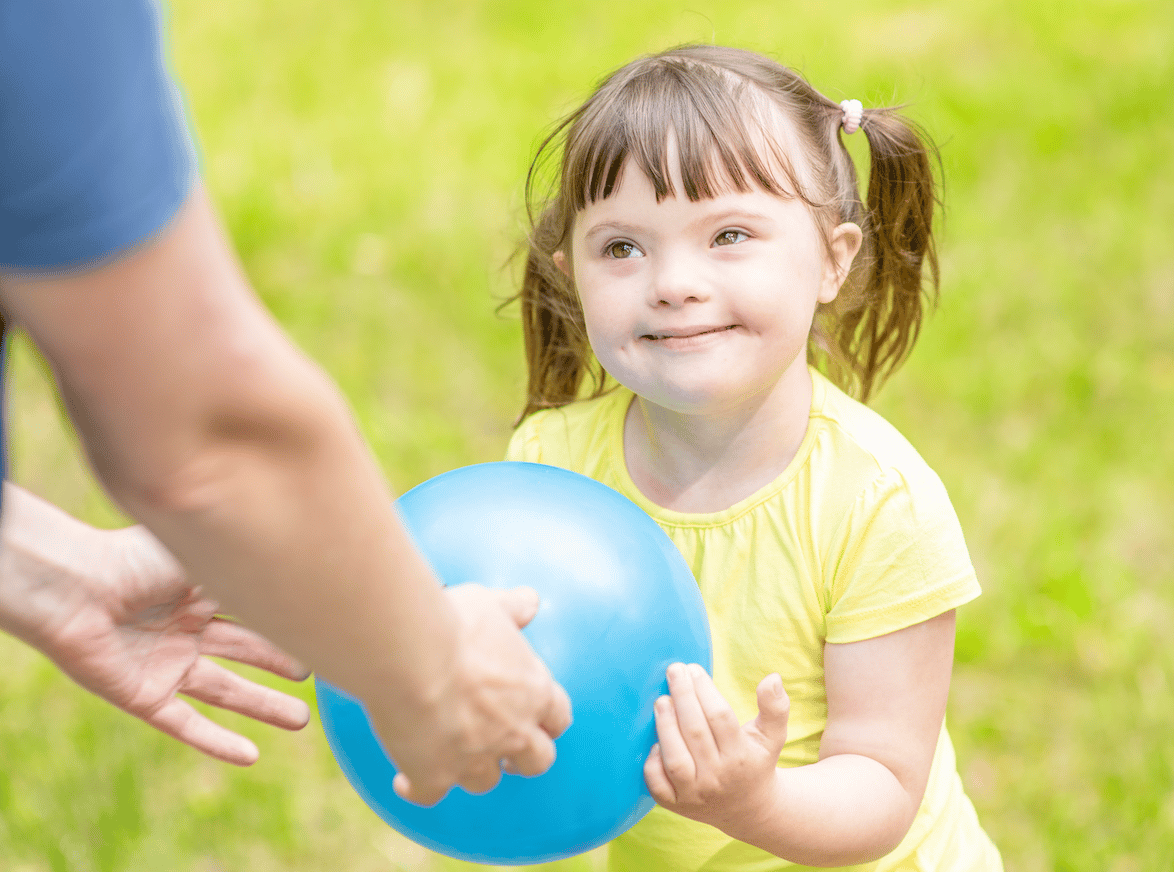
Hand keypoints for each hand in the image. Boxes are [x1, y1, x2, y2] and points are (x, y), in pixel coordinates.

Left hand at [0, 487, 310, 765]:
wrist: (73, 588)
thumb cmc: (135, 559)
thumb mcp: (205, 557)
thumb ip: (249, 571)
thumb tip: (300, 572)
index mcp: (198, 589)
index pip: (253, 609)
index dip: (287, 622)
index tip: (326, 629)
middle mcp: (185, 628)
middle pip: (246, 650)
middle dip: (282, 661)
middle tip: (317, 671)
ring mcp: (166, 665)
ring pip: (225, 691)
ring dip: (262, 706)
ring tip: (301, 720)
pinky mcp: (143, 697)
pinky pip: (186, 724)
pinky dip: (216, 741)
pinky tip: (250, 756)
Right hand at [372, 583, 572, 806]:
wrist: (412, 657)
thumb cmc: (454, 625)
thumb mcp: (489, 605)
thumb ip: (512, 608)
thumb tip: (530, 600)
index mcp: (534, 691)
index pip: (559, 716)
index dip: (550, 721)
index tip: (539, 722)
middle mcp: (514, 731)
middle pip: (537, 761)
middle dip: (524, 759)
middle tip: (508, 754)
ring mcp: (476, 758)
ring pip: (485, 782)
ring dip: (471, 772)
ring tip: (452, 760)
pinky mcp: (436, 776)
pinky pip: (428, 795)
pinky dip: (417, 788)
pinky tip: (404, 779)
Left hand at [645, 663, 789, 832]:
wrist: (748, 810)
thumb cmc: (755, 762)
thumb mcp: (772, 737)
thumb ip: (775, 708)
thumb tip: (773, 678)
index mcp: (741, 758)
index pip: (720, 717)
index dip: (704, 690)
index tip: (693, 668)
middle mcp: (717, 778)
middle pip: (695, 732)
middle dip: (682, 697)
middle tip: (674, 671)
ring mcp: (695, 794)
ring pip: (675, 759)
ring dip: (665, 726)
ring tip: (661, 700)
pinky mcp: (676, 805)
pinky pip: (657, 785)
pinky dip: (652, 764)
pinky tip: (654, 741)